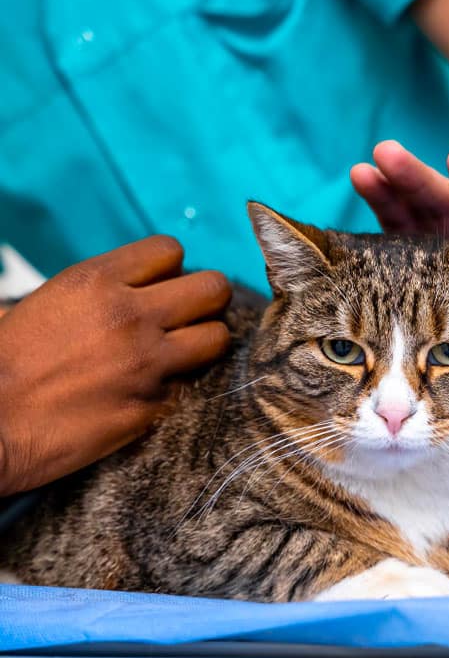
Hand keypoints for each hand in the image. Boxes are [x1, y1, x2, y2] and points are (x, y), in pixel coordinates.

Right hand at [0, 236, 230, 495]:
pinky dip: (178, 387)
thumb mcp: (51, 300)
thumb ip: (103, 287)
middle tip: (188, 317)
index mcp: (97, 280)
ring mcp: (147, 363)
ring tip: (182, 354)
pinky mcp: (153, 407)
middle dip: (206, 301)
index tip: (160, 287)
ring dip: (204, 344)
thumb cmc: (8, 360)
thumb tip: (140, 286)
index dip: (169, 269)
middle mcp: (131, 315)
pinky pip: (191, 386)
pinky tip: (152, 392)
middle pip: (213, 289)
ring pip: (218, 338)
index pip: (171, 250)